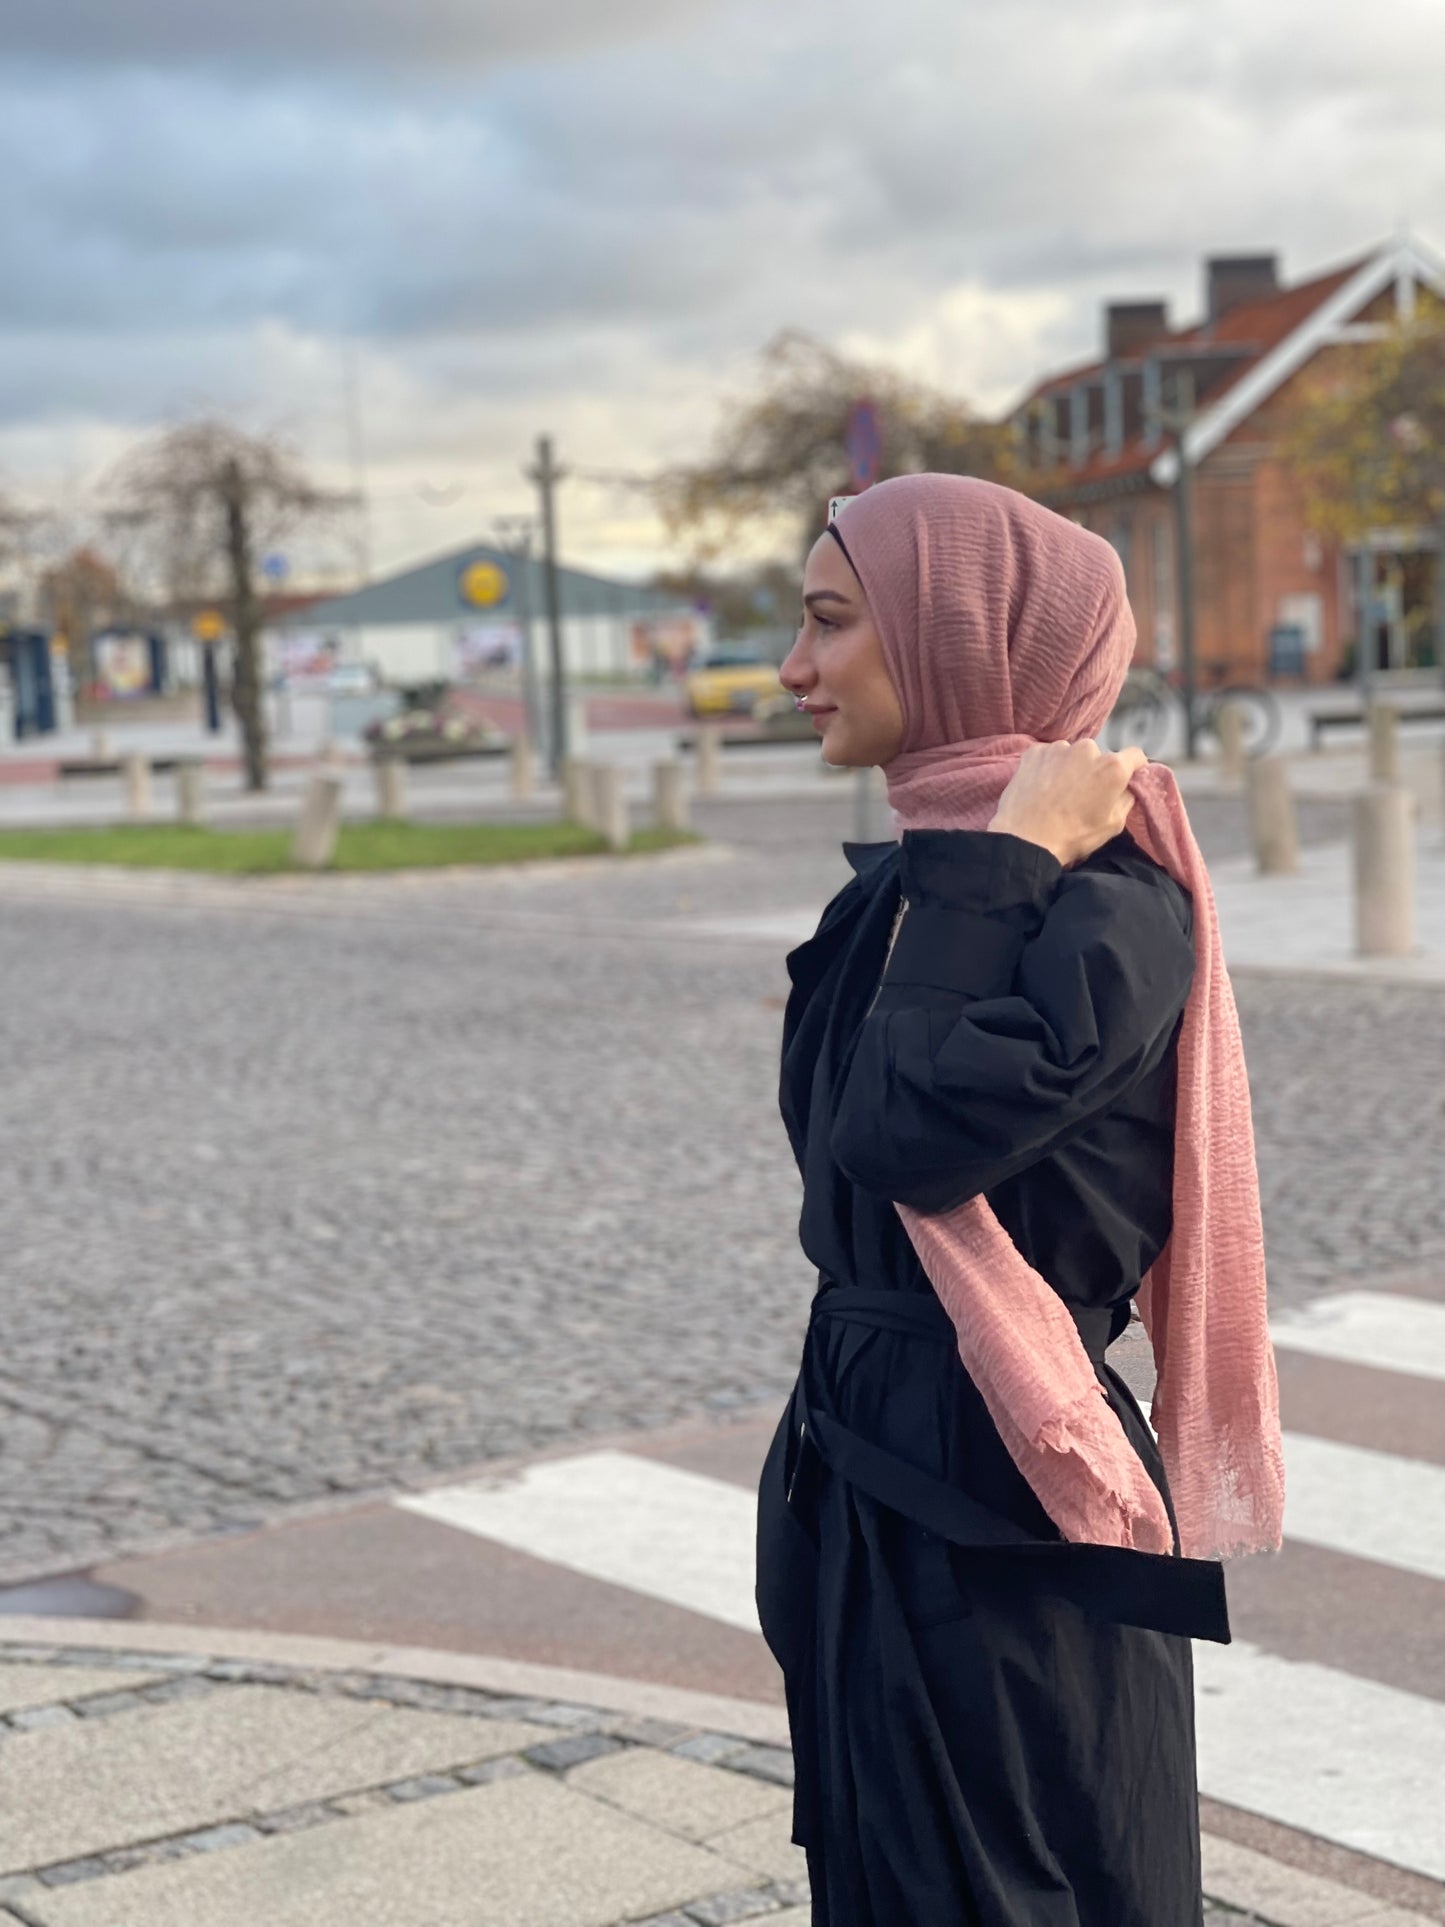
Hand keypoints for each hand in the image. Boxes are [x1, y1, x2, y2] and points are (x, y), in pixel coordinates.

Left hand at [988, 740, 1146, 867]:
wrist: (1025, 839)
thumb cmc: (1073, 835)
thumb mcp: (1113, 824)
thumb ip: (1127, 797)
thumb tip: (1129, 785)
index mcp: (1112, 767)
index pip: (1135, 756)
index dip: (1134, 767)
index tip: (1128, 778)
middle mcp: (1087, 749)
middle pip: (1099, 756)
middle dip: (1095, 771)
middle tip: (1083, 795)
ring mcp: (1058, 748)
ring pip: (1072, 755)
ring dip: (1070, 768)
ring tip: (1058, 793)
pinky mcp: (1034, 752)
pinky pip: (1049, 756)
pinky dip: (1048, 767)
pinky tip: (1042, 788)